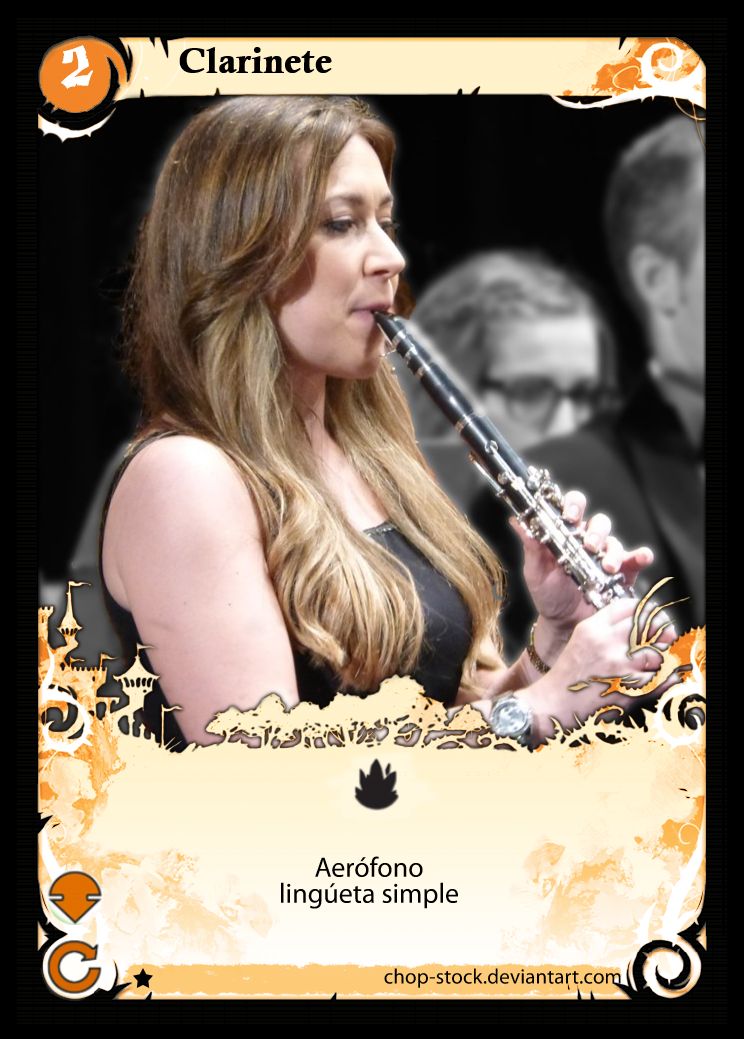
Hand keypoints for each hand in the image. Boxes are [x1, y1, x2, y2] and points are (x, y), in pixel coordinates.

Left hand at [511, 489, 657, 638]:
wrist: (564, 625)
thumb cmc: (548, 595)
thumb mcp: (536, 572)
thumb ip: (531, 547)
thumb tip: (516, 521)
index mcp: (566, 535)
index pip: (572, 509)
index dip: (573, 506)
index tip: (569, 516)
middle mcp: (588, 542)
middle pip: (598, 523)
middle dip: (595, 531)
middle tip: (589, 545)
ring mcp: (606, 556)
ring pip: (615, 542)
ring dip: (612, 551)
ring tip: (605, 567)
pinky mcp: (623, 573)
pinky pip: (636, 559)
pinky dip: (641, 556)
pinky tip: (641, 558)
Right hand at [521, 597, 675, 741]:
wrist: (554, 706)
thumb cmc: (568, 677)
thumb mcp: (581, 641)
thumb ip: (605, 629)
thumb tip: (636, 625)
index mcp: (592, 628)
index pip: (628, 607)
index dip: (645, 611)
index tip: (652, 617)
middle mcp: (606, 643)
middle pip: (647, 625)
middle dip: (660, 631)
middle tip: (666, 637)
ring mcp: (619, 666)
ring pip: (657, 652)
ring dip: (662, 657)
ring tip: (659, 662)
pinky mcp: (629, 688)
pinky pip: (661, 679)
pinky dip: (667, 679)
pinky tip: (664, 678)